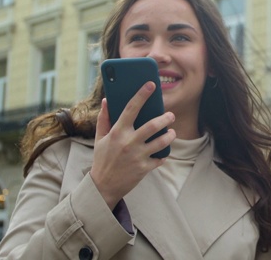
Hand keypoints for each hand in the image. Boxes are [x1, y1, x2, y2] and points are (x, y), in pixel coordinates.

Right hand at [90, 81, 175, 208]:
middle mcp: (128, 143)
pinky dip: (163, 155)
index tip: (151, 85)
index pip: (131, 108)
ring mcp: (137, 156)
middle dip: (165, 118)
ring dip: (170, 135)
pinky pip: (160, 159)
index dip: (142, 94)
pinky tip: (162, 153)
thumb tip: (106, 100)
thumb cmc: (102, 159)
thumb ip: (103, 119)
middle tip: (171, 115)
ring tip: (171, 132)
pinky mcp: (144, 168)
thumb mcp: (99, 138)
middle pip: (153, 125)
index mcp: (117, 132)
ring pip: (161, 142)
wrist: (103, 187)